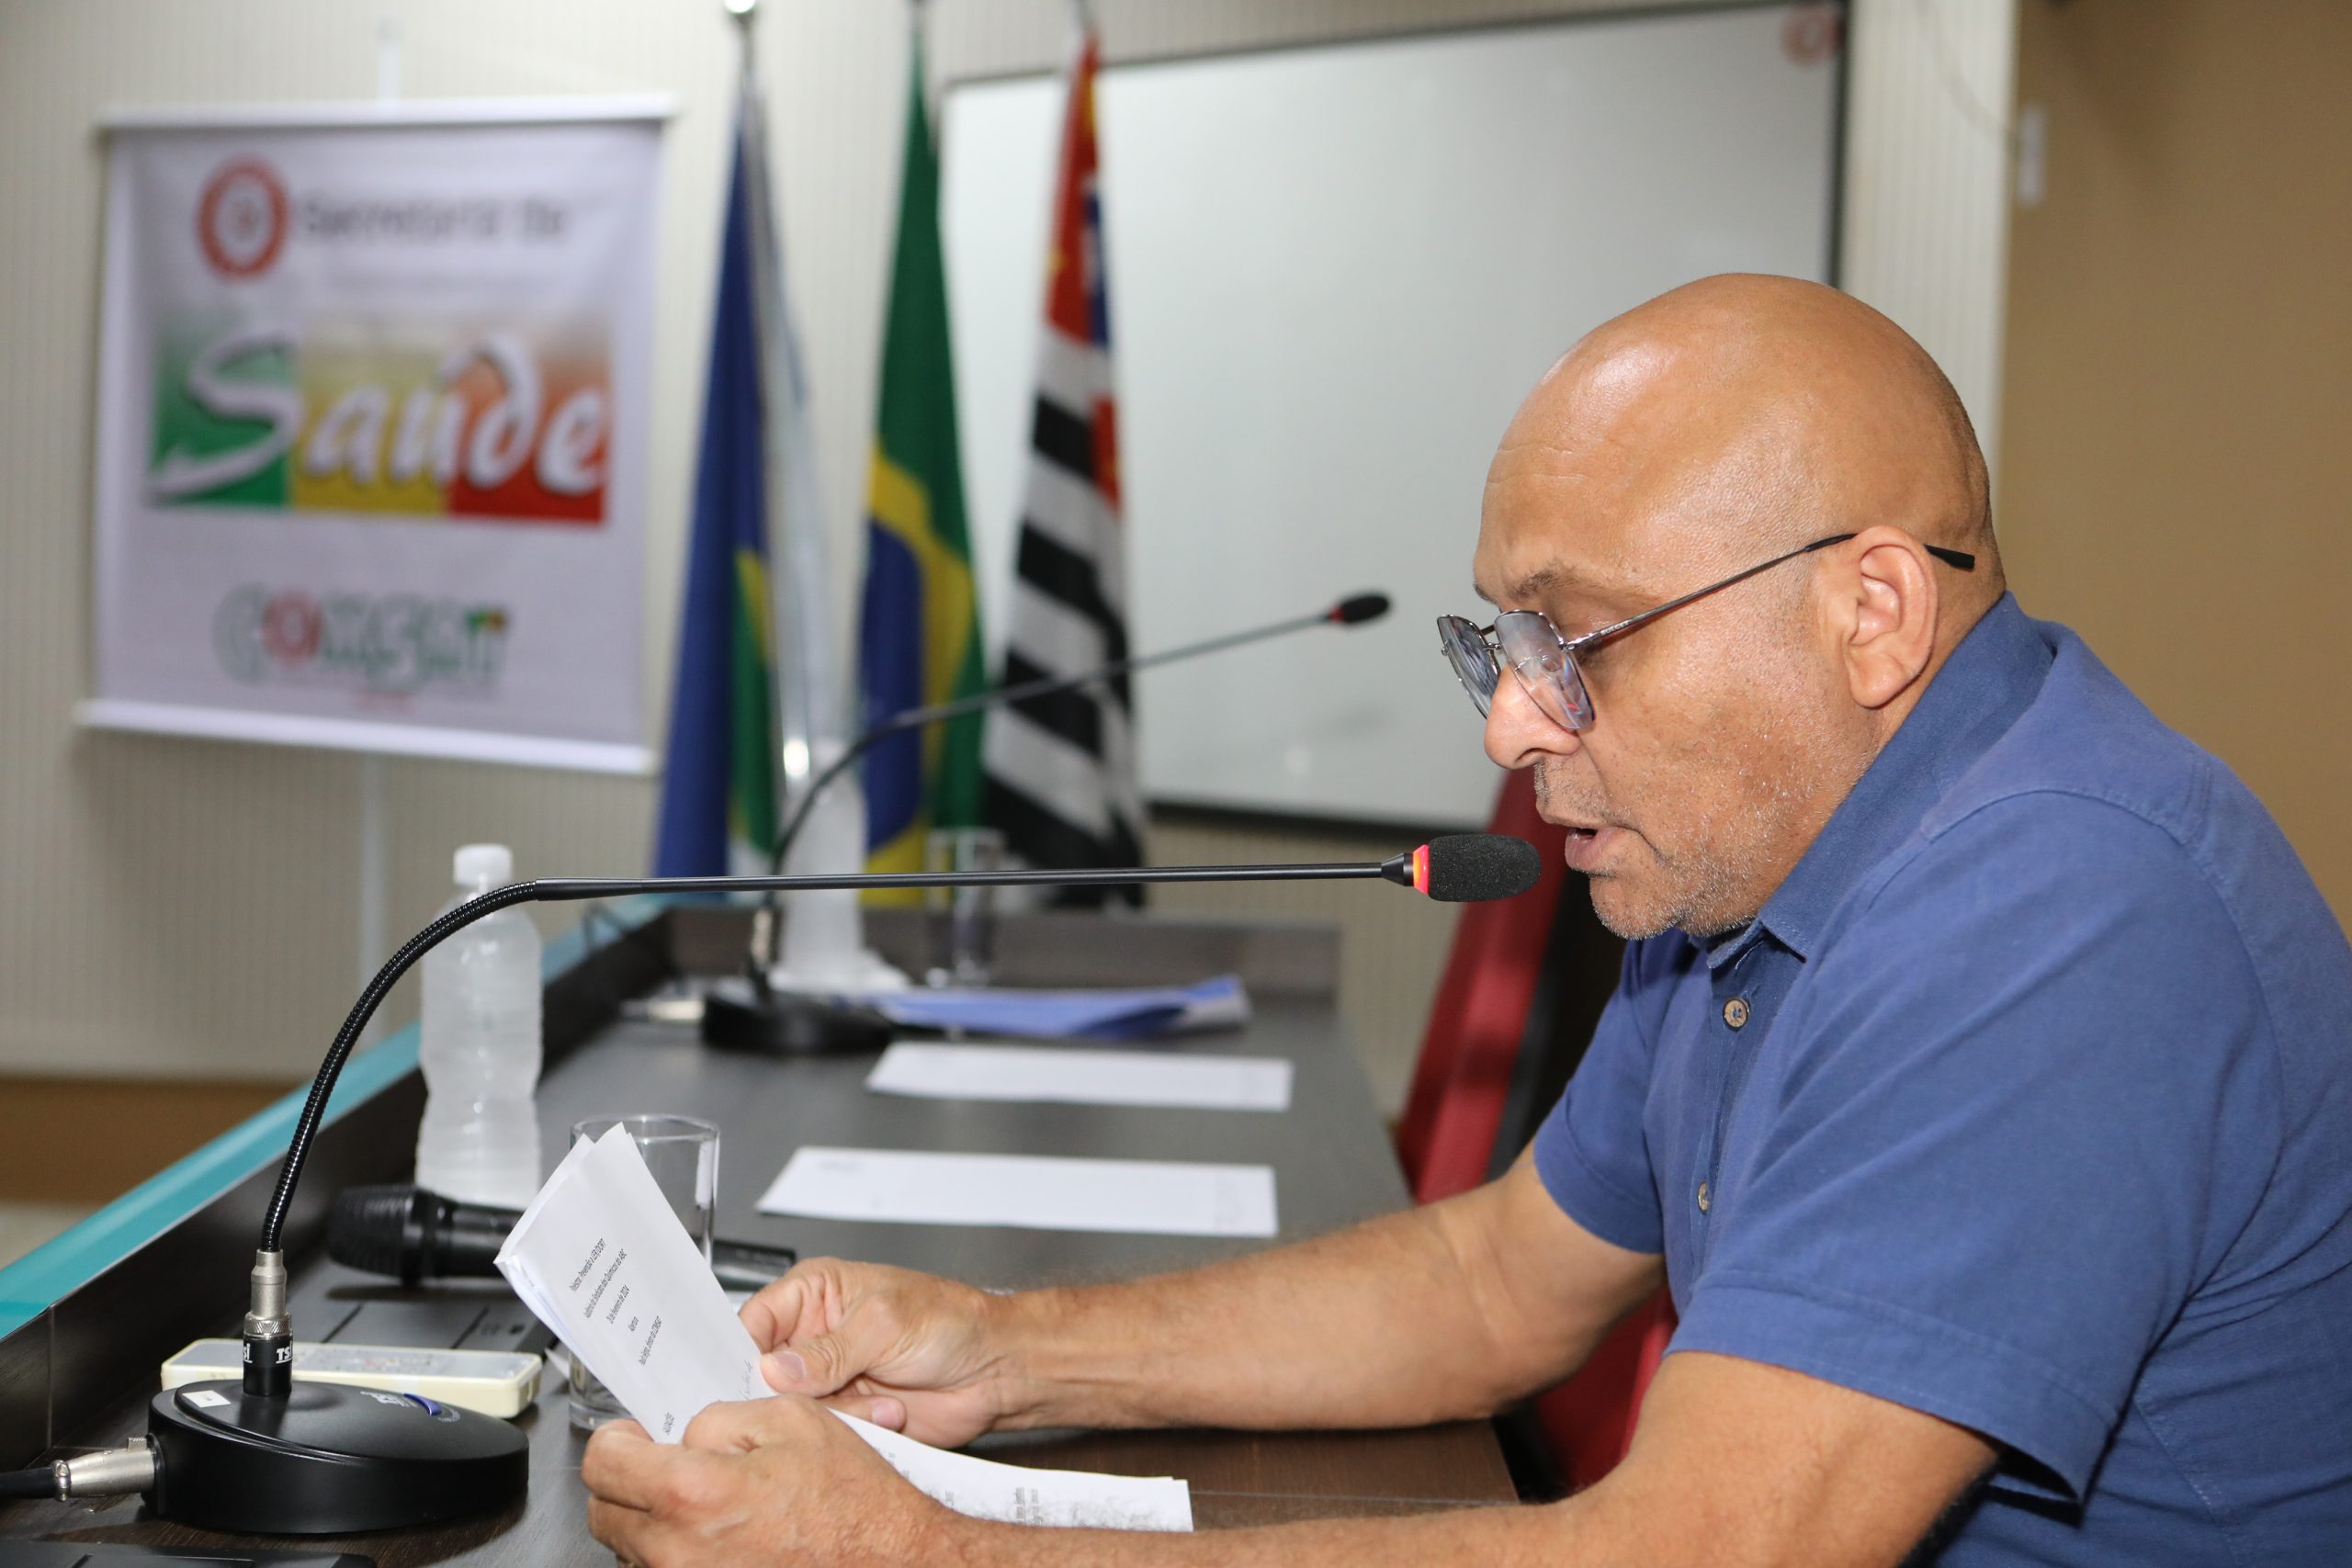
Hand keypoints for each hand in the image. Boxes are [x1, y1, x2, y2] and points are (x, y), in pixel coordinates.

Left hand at [583, 1397, 954, 1567]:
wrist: (892, 1562)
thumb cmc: (853, 1501)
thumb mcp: (792, 1419)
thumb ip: (720, 1417)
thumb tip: (685, 1434)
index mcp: (694, 1493)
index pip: (603, 1463)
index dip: (617, 1438)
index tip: (634, 1435)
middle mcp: (680, 1552)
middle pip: (606, 1512)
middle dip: (628, 1481)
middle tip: (666, 1464)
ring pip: (632, 1549)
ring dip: (653, 1520)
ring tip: (707, 1501)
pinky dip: (681, 1551)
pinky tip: (722, 1534)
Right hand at [741, 1257, 1016, 1447]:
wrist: (995, 1369)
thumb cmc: (952, 1322)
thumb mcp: (884, 1324)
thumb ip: (826, 1350)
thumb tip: (774, 1369)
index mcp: (814, 1294)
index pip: (752, 1322)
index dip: (741, 1353)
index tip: (750, 1379)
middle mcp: (814, 1338)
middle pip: (763, 1376)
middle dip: (790, 1392)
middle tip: (817, 1394)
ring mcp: (830, 1381)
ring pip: (794, 1412)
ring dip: (837, 1412)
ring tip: (881, 1394)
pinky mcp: (848, 1416)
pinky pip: (827, 1434)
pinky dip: (859, 1429)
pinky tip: (891, 1411)